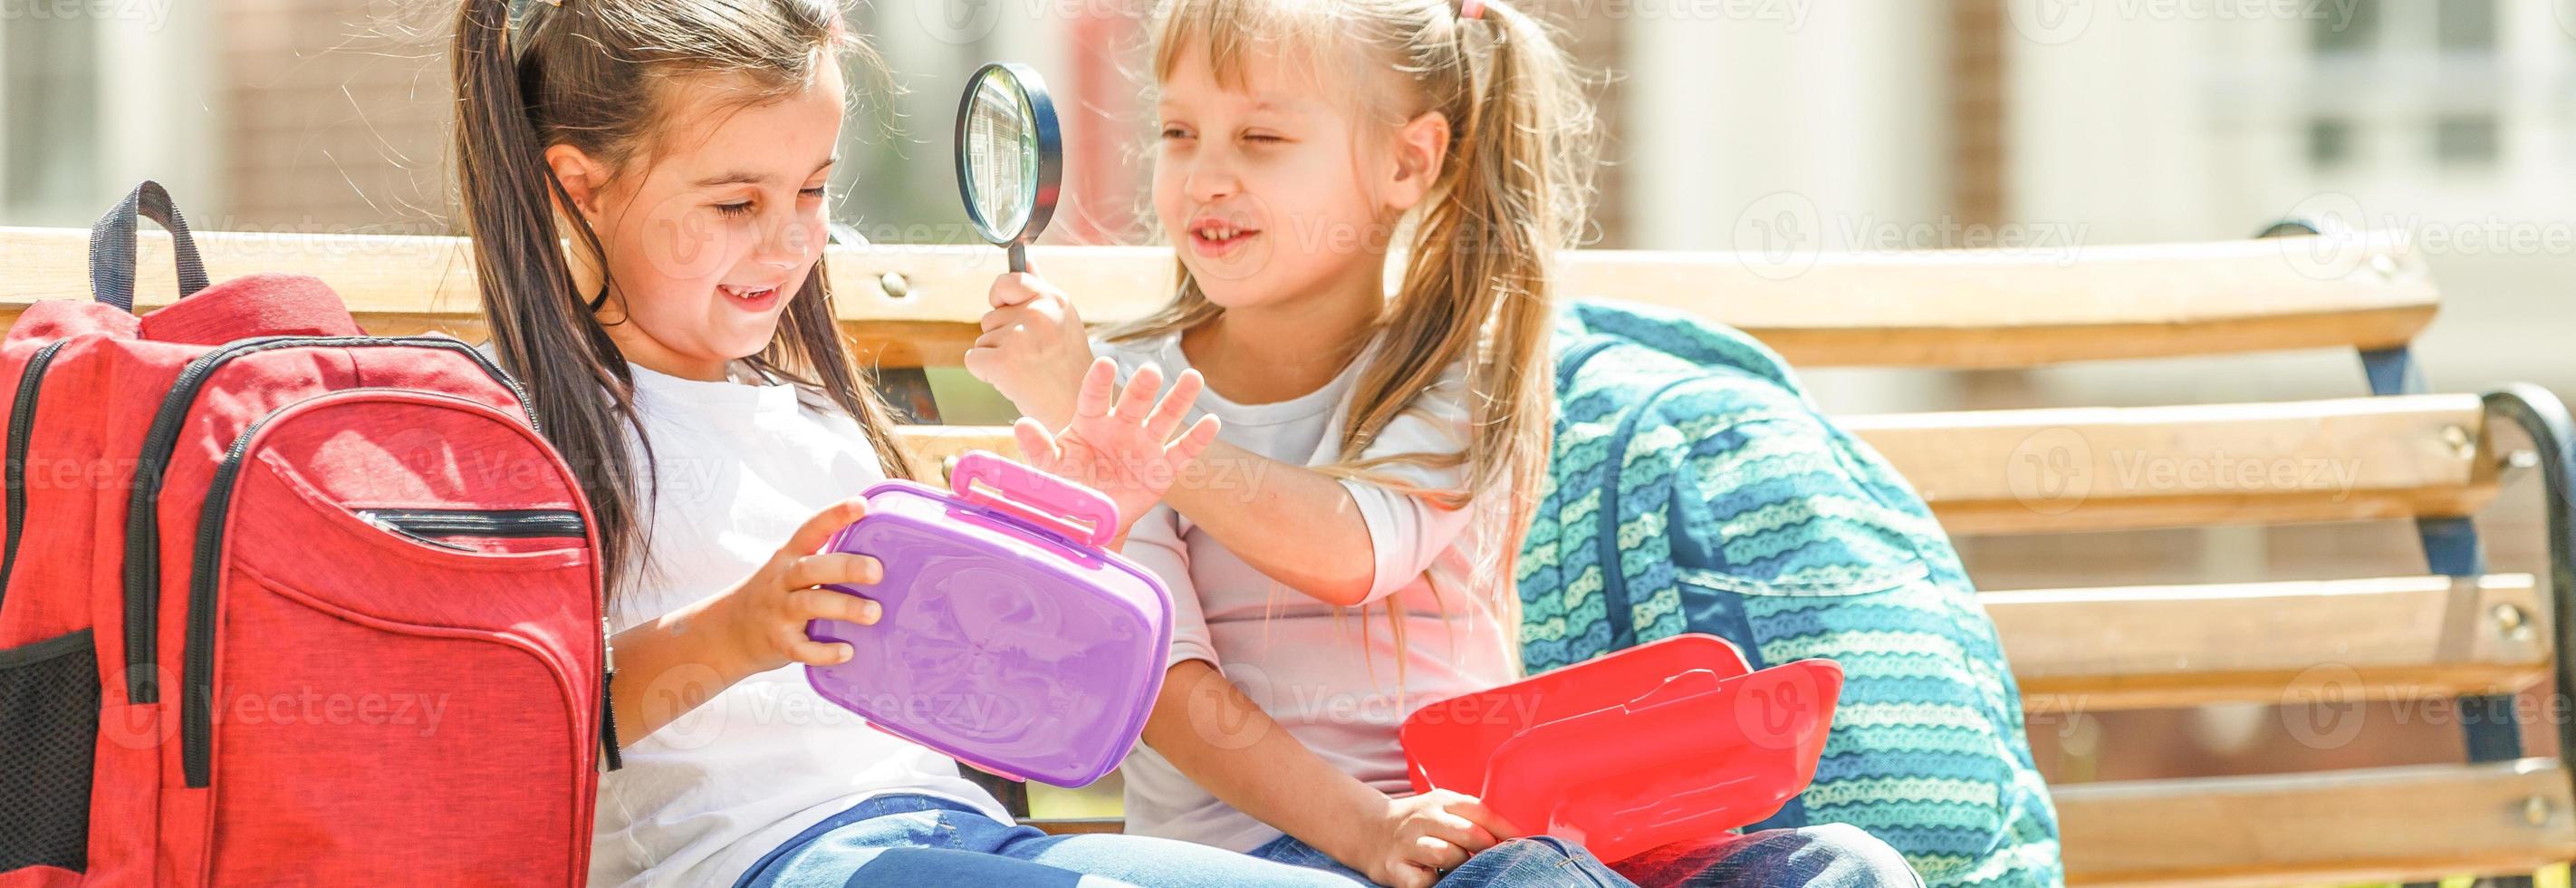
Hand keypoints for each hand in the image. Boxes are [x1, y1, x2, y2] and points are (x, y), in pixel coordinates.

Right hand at [708, 497, 886, 677]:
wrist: (729, 632)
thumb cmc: (775, 595)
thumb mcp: (789, 569)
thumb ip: (823, 561)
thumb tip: (882, 555)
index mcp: (788, 557)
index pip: (811, 529)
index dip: (835, 515)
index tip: (861, 506)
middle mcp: (781, 581)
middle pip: (811, 567)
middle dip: (845, 567)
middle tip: (877, 571)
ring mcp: (778, 612)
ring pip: (809, 604)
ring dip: (843, 607)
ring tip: (874, 613)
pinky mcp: (778, 643)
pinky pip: (801, 648)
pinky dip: (824, 651)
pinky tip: (847, 651)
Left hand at [965, 270, 1093, 428]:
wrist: (1074, 408)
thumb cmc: (1067, 367)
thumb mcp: (1062, 319)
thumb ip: (1039, 288)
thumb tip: (1024, 258)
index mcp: (1053, 299)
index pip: (1007, 280)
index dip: (1000, 297)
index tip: (1008, 311)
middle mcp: (1037, 313)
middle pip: (991, 316)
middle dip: (1002, 337)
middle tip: (1031, 356)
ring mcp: (1019, 336)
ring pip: (983, 339)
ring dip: (996, 356)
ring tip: (1026, 369)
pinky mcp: (1003, 361)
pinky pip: (973, 359)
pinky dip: (985, 372)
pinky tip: (1012, 380)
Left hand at [1012, 357, 1220, 541]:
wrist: (1088, 522)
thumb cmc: (1065, 489)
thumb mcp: (1048, 471)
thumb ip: (1039, 448)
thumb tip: (1021, 424)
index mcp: (1089, 423)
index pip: (1094, 396)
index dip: (1100, 381)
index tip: (1107, 364)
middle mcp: (1119, 428)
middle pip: (1134, 402)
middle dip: (1143, 387)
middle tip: (1151, 372)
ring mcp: (1143, 446)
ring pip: (1165, 418)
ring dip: (1179, 398)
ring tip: (1193, 378)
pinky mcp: (1162, 469)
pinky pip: (1182, 451)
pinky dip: (1197, 438)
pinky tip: (1211, 421)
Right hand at [1338, 790, 1520, 887]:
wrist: (1368, 830)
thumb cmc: (1419, 823)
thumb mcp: (1443, 810)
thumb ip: (1473, 819)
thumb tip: (1514, 838)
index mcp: (1441, 801)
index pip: (1480, 812)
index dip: (1505, 829)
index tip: (1523, 843)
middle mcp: (1423, 818)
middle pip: (1468, 833)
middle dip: (1488, 850)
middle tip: (1495, 860)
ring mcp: (1407, 843)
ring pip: (1447, 855)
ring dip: (1461, 865)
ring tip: (1461, 867)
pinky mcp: (1393, 868)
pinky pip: (1422, 881)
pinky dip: (1433, 882)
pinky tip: (1434, 877)